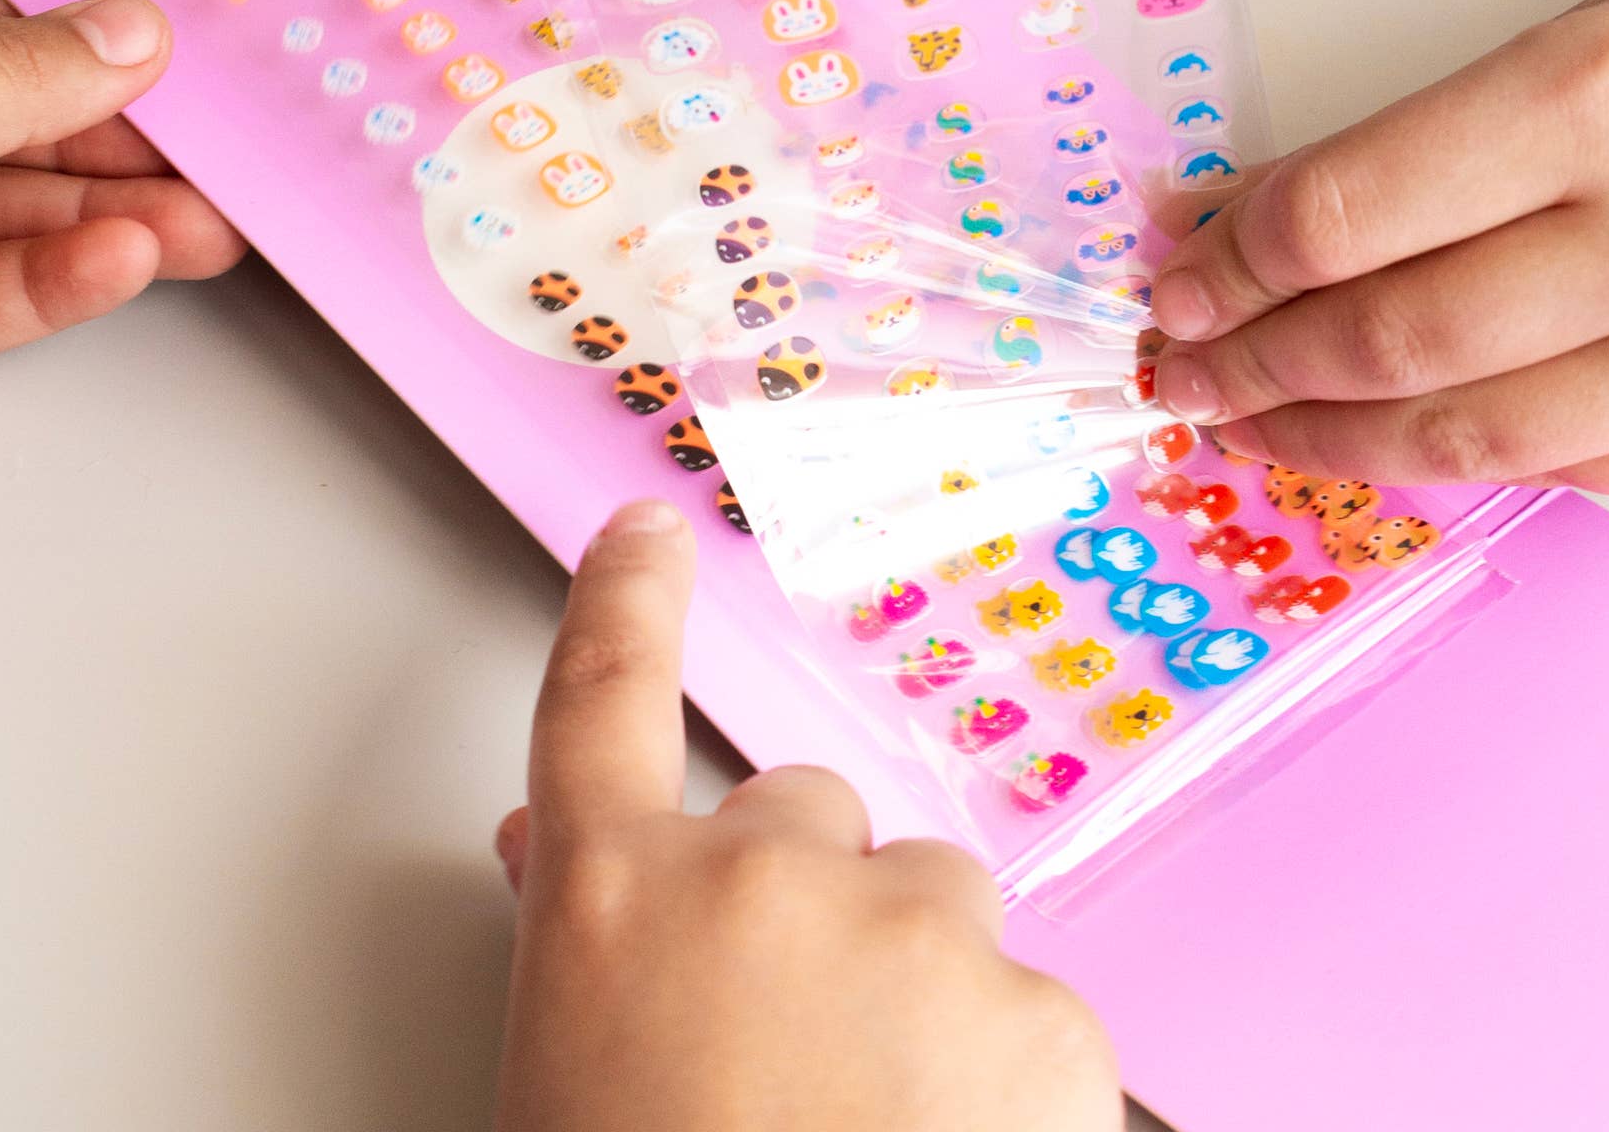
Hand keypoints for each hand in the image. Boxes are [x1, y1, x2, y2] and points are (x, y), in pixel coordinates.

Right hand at [490, 501, 1119, 1131]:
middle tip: (793, 1052)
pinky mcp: (1040, 1013)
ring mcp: (908, 931)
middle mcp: (761, 877)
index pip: (598, 696)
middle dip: (808, 903)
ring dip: (915, 984)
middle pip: (807, 817)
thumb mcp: (574, 1069)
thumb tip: (567, 853)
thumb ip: (589, 941)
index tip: (648, 532)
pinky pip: (1025, 1005)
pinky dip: (1004, 1075)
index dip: (625, 601)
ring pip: (931, 903)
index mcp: (613, 903)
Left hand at [1151, 0, 1608, 493]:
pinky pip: (1574, 472)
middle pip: (1383, 337)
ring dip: (1329, 437)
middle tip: (1178, 368)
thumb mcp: (1574, 42)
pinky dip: (1462, 459)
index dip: (1226, 267)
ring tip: (1250, 422)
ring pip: (1467, 434)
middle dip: (1251, 364)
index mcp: (1594, 98)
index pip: (1336, 221)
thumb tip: (1228, 219)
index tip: (1173, 280)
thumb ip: (1402, 146)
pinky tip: (1392, 439)